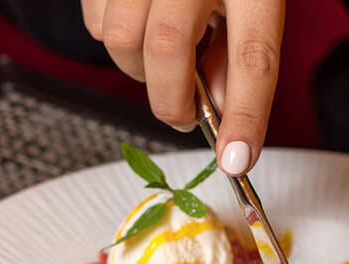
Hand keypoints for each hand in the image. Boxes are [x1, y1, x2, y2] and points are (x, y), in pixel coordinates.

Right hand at [81, 0, 283, 175]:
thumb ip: (237, 53)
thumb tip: (215, 110)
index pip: (253, 54)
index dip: (245, 114)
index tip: (237, 161)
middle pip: (167, 46)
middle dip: (171, 98)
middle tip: (186, 114)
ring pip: (120, 38)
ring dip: (139, 68)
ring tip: (164, 53)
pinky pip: (95, 21)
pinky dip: (114, 38)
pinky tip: (140, 18)